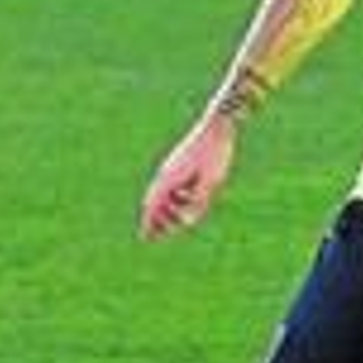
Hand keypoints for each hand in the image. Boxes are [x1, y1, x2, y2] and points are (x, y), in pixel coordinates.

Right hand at [139, 115, 236, 239]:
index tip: (145, 238)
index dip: (148, 223)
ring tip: (175, 221)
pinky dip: (174, 197)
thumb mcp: (211, 183)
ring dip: (166, 208)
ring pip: (163, 192)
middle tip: (154, 236)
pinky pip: (171, 184)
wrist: (217, 125)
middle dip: (155, 219)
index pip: (153, 205)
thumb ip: (199, 204)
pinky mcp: (180, 161)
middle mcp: (167, 172)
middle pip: (154, 200)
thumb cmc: (215, 153)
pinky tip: (186, 200)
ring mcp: (172, 165)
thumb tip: (187, 223)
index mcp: (171, 178)